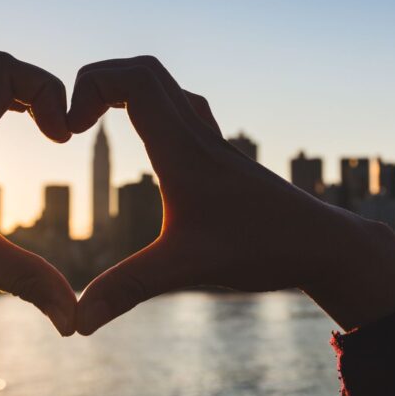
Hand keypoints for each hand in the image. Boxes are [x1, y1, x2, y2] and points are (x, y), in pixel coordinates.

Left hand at [0, 52, 76, 365]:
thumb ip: (34, 284)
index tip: (61, 139)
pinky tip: (8, 160)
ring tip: (49, 138)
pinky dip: (1, 120)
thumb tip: (76, 320)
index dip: (47, 89)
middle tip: (62, 133)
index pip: (3, 69)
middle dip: (42, 91)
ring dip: (21, 102)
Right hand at [68, 56, 394, 334]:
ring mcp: (215, 145)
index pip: (134, 78)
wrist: (325, 244)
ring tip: (98, 125)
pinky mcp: (225, 160)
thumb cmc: (264, 249)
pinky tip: (151, 150)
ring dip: (128, 93)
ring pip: (169, 89)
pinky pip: (185, 112)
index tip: (69, 130)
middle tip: (74, 123)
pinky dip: (155, 112)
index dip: (90, 86)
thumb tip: (77, 324)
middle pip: (147, 71)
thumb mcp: (187, 268)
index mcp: (183, 149)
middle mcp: (199, 135)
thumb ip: (128, 290)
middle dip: (99, 82)